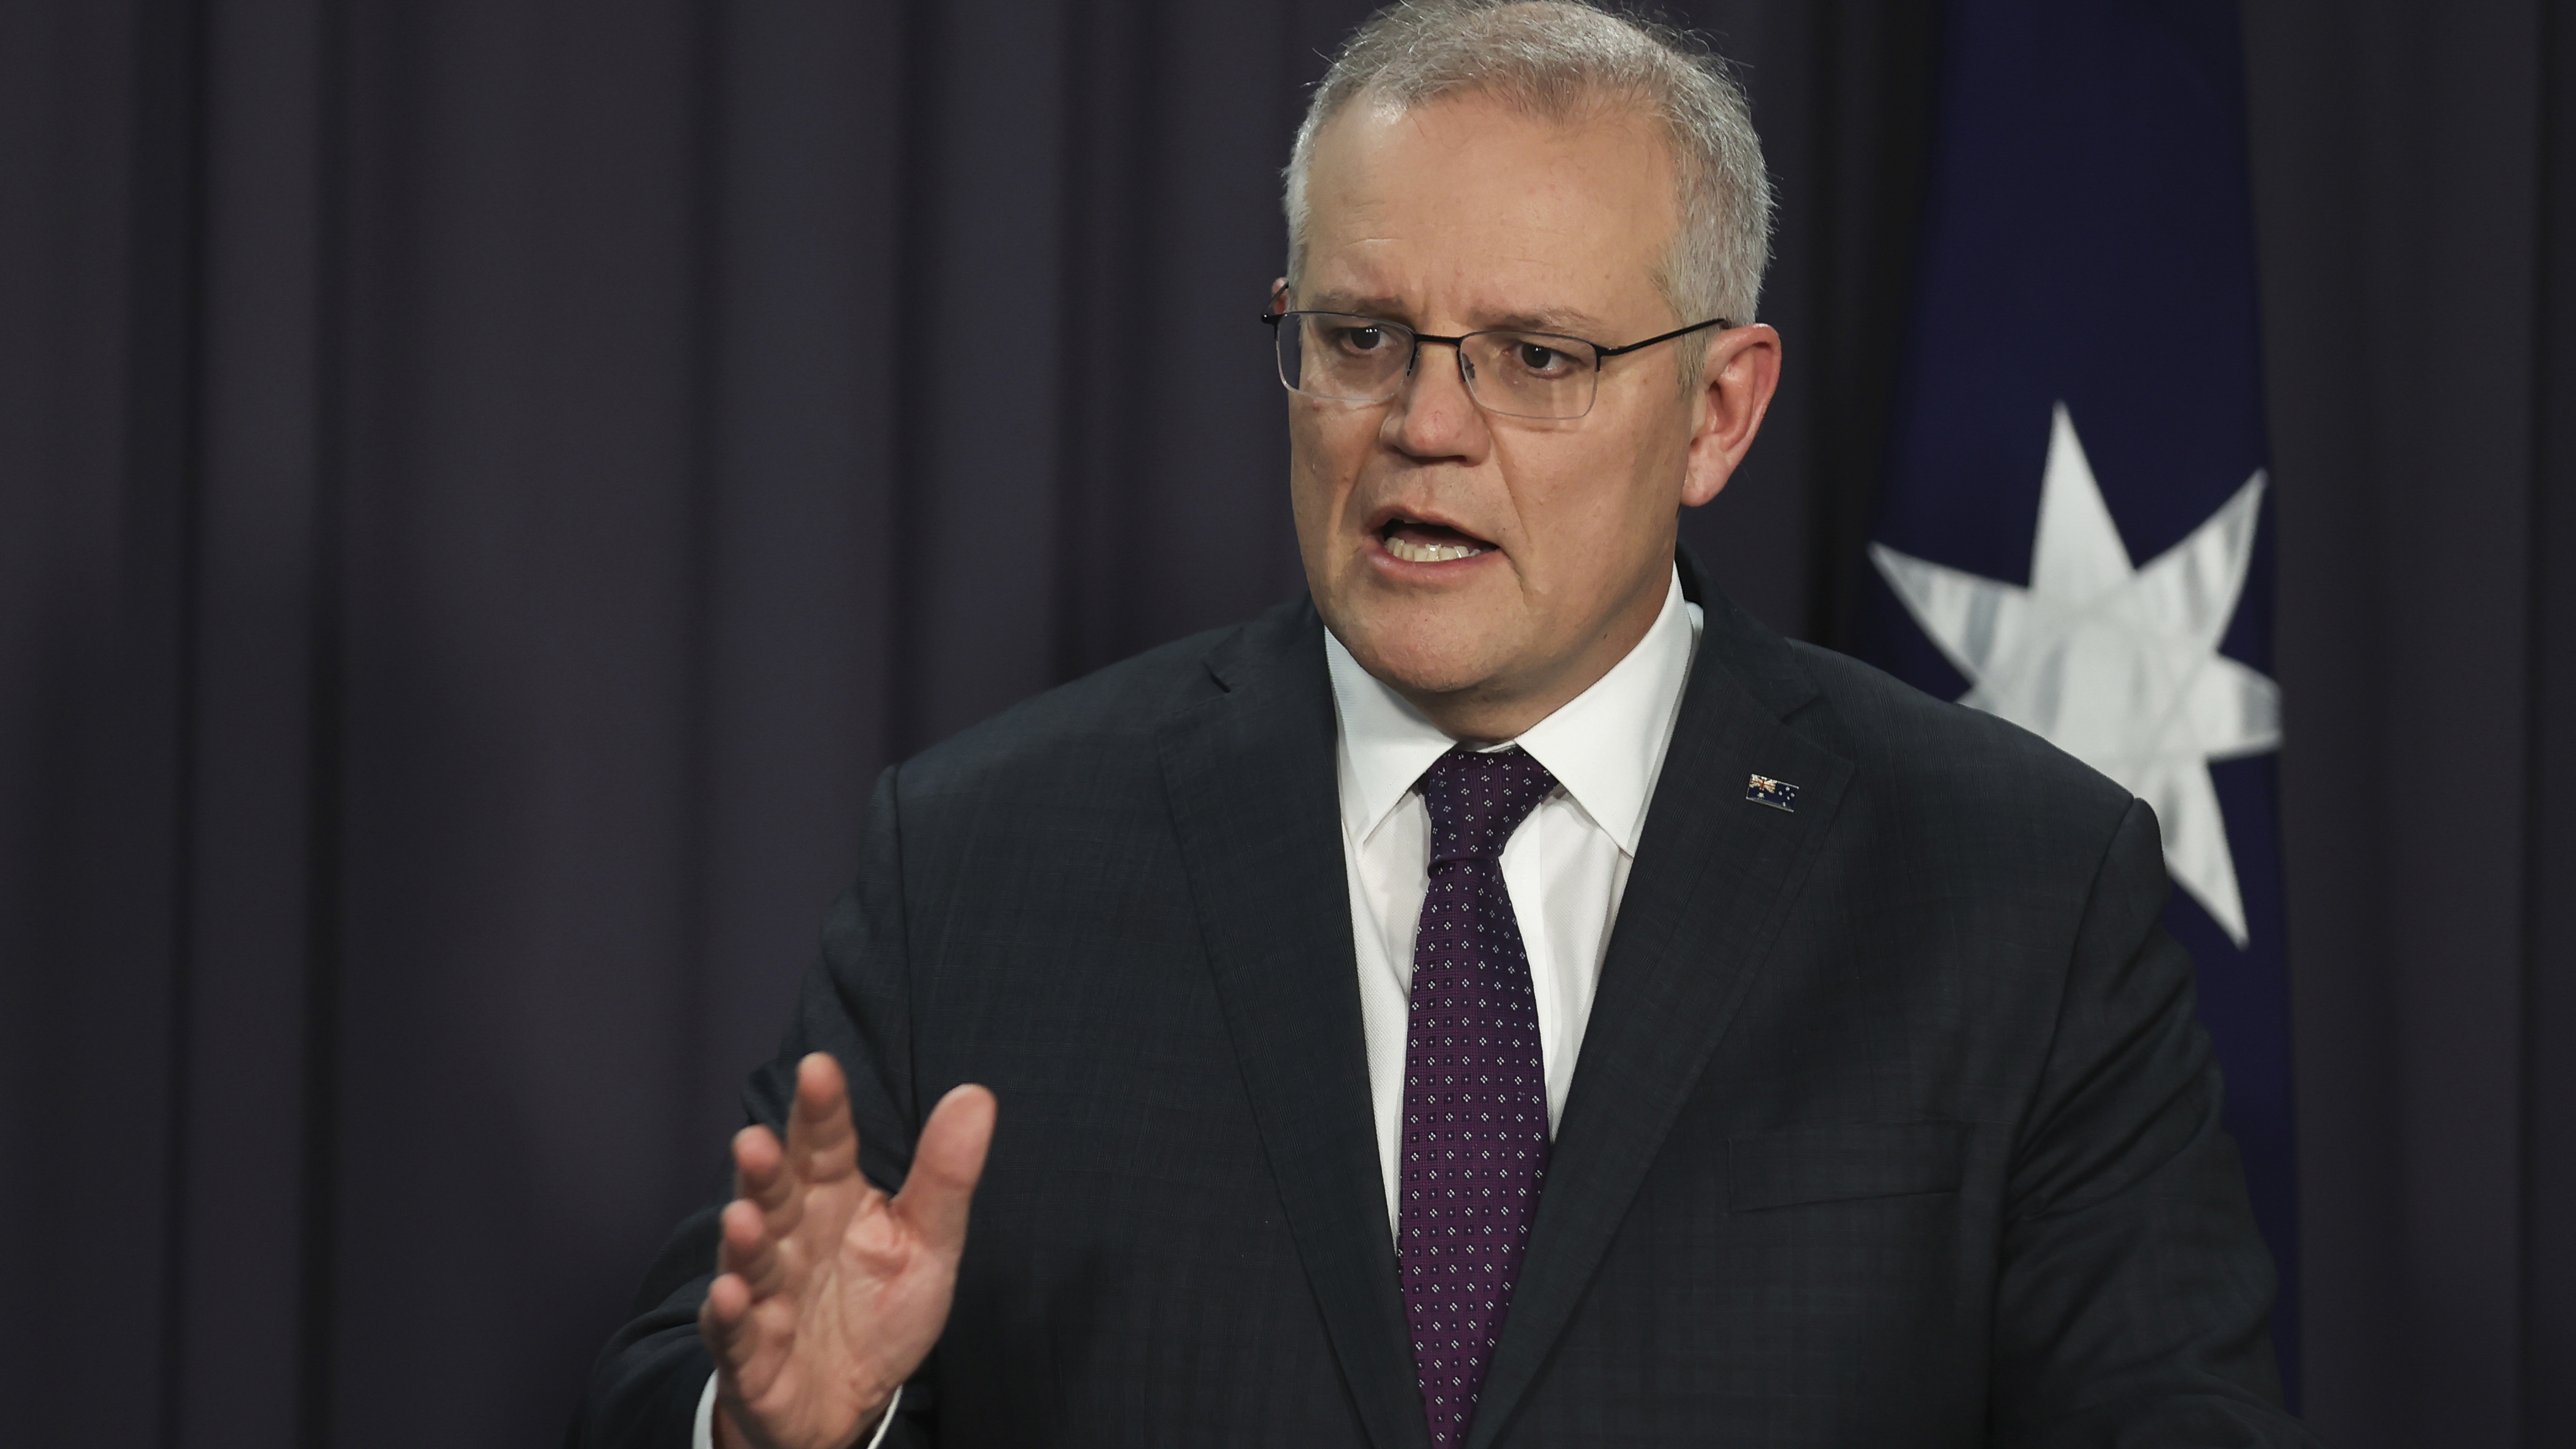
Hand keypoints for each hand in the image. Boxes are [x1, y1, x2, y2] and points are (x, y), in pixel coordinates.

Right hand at [700, 1053, 996, 1448]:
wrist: (849, 1401)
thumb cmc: (879, 1309)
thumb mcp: (927, 1241)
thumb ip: (945, 1173)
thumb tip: (977, 1095)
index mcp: (832, 1202)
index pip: (825, 1147)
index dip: (821, 1111)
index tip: (819, 1068)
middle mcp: (791, 1241)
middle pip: (776, 1197)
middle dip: (764, 1171)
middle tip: (755, 1139)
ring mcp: (766, 1298)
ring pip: (750, 1262)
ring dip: (744, 1242)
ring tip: (742, 1216)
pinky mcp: (751, 1358)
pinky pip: (736, 1336)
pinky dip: (730, 1318)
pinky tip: (730, 1296)